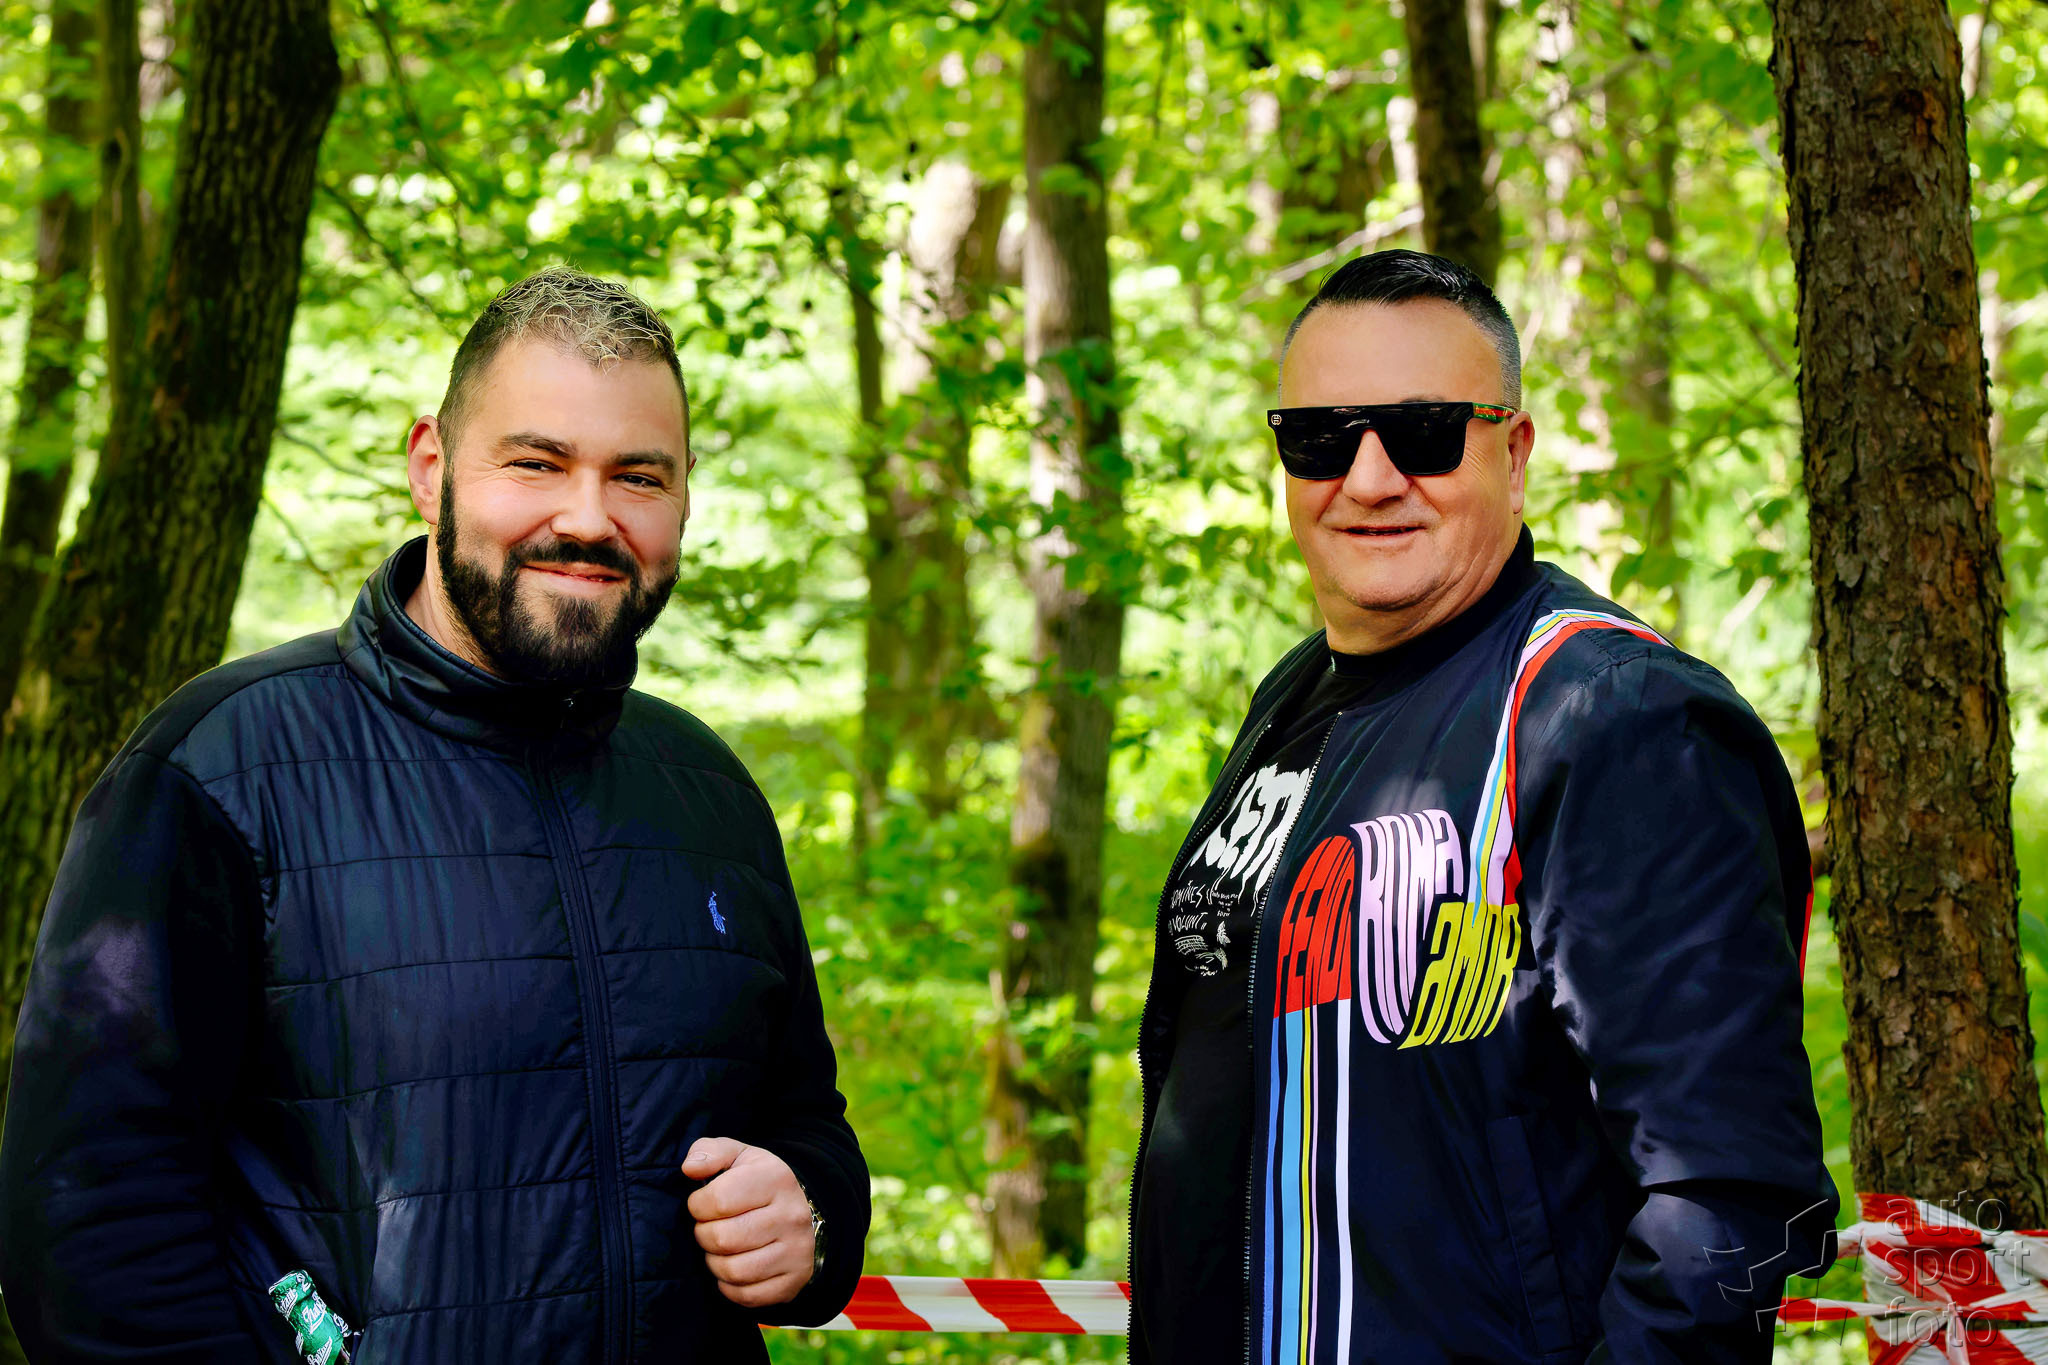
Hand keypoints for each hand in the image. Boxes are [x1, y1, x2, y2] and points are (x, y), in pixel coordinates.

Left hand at [683, 1137, 816, 1307]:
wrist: (800, 1211)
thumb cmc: (756, 1183)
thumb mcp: (737, 1157)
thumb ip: (709, 1152)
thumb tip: (690, 1168)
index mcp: (776, 1178)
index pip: (717, 1200)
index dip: (697, 1206)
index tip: (702, 1204)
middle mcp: (792, 1215)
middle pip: (723, 1239)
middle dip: (704, 1235)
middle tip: (709, 1228)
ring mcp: (796, 1251)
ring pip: (733, 1271)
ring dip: (715, 1262)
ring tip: (720, 1248)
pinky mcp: (793, 1281)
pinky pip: (747, 1296)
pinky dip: (730, 1286)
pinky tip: (732, 1269)